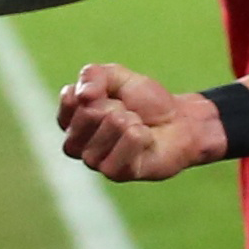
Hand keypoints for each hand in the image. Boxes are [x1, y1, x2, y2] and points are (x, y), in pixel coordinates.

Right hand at [55, 62, 224, 181]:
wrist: (179, 123)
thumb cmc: (145, 102)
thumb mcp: (117, 76)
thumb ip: (93, 75)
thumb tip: (82, 96)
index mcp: (71, 120)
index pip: (70, 100)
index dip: (96, 90)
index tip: (110, 95)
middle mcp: (76, 144)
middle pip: (89, 112)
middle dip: (116, 105)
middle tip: (128, 112)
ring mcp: (94, 161)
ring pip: (111, 125)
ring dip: (132, 119)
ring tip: (138, 125)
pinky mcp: (115, 173)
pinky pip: (129, 141)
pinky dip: (142, 134)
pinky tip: (145, 138)